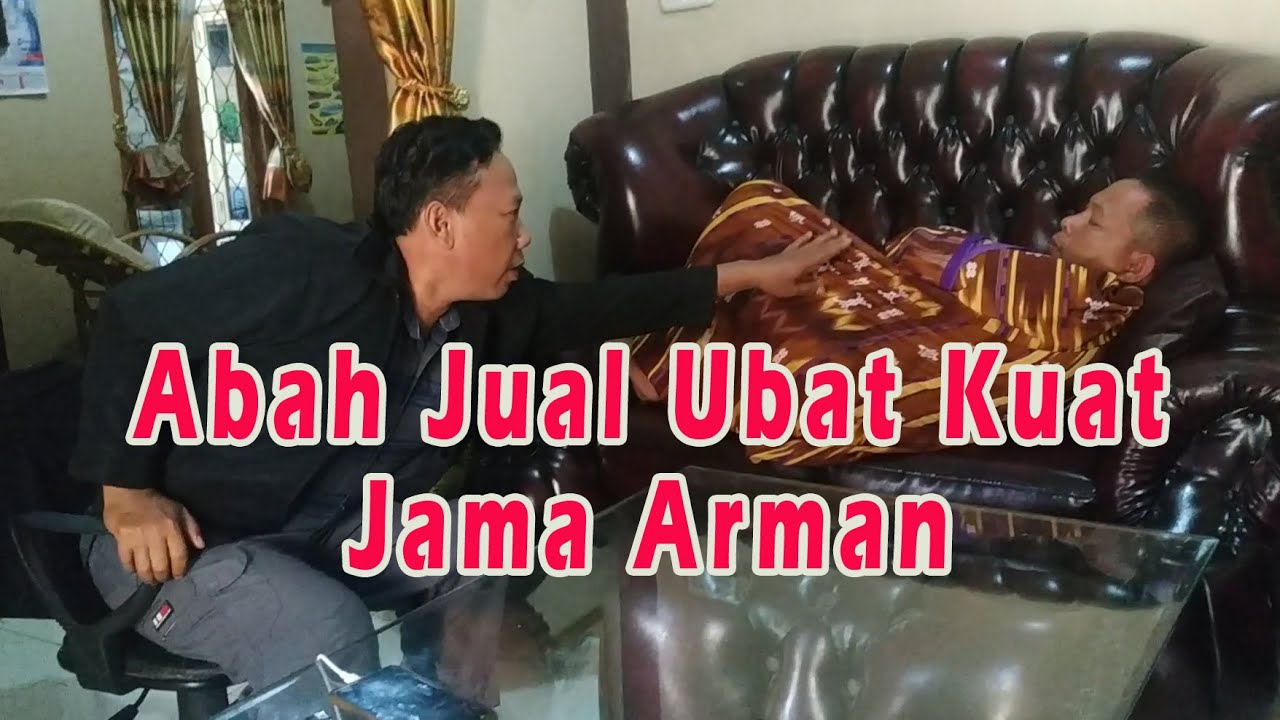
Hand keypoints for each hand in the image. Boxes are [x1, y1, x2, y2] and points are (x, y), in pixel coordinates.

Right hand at [102, 486, 204, 583]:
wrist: (129, 492)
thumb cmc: (157, 504)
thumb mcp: (180, 510)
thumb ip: (192, 528)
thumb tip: (200, 546)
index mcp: (172, 528)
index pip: (179, 556)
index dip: (179, 570)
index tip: (178, 575)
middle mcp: (155, 536)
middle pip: (160, 566)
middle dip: (163, 577)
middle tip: (163, 578)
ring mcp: (137, 539)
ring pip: (143, 568)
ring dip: (148, 578)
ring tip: (151, 579)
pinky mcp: (121, 541)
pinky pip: (126, 562)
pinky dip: (131, 569)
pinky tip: (135, 570)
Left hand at [717, 228, 852, 297]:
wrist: (755, 273)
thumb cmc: (774, 283)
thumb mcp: (792, 289)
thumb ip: (807, 287)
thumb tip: (823, 286)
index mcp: (805, 263)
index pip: (824, 254)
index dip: (836, 248)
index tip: (848, 241)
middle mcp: (801, 255)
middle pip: (820, 247)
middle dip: (833, 241)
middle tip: (845, 234)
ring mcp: (793, 252)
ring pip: (811, 243)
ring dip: (822, 238)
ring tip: (832, 231)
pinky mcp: (785, 252)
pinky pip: (797, 244)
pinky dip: (803, 239)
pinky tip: (809, 234)